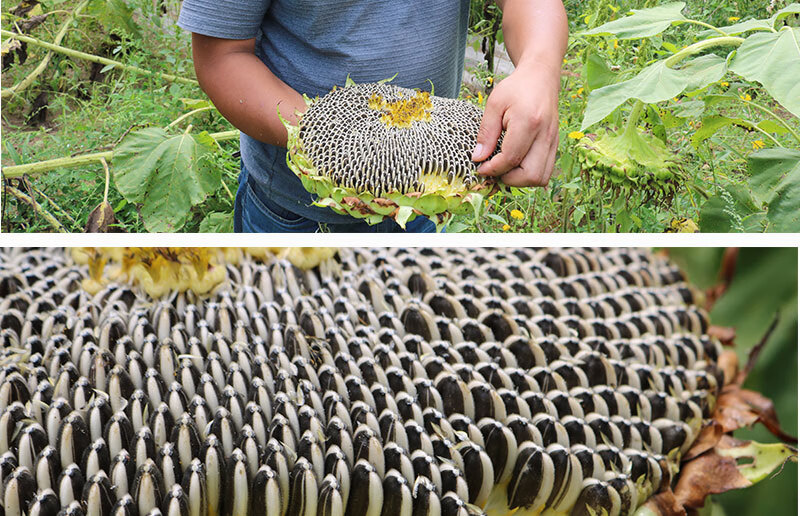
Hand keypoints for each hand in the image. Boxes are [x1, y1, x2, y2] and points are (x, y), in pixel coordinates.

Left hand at [471, 63, 559, 186]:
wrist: (541, 77)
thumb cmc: (516, 88)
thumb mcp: (494, 104)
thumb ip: (486, 133)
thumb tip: (478, 158)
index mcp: (528, 122)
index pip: (510, 158)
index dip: (492, 169)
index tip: (480, 167)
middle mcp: (545, 135)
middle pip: (531, 175)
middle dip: (509, 179)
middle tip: (494, 170)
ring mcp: (553, 141)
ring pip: (541, 178)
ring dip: (520, 180)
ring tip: (505, 168)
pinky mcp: (555, 145)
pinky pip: (546, 171)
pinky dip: (529, 174)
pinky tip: (516, 164)